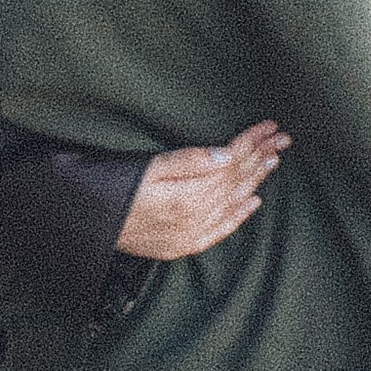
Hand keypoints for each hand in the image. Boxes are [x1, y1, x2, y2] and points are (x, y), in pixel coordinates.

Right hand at [117, 121, 287, 259]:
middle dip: (261, 156)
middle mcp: (196, 216)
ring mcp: (192, 232)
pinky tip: (254, 202)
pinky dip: (240, 215)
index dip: (251, 142)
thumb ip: (187, 161)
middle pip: (237, 179)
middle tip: (282, 137)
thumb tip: (226, 154)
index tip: (269, 126)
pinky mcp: (184, 244)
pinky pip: (221, 229)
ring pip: (233, 201)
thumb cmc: (111, 193)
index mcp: (189, 194)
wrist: (88, 233)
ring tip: (274, 159)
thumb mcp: (145, 169)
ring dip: (256, 179)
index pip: (230, 162)